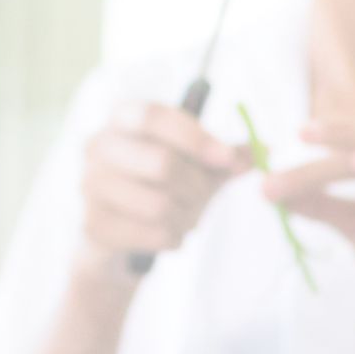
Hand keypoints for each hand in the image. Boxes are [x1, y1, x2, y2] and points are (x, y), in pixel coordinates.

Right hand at [78, 101, 256, 274]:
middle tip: (203, 194)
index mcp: (123, 120)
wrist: (125, 236)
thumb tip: (265, 148)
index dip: (194, 137)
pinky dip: (174, 237)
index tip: (227, 158)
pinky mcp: (93, 224)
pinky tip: (168, 233)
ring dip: (187, 215)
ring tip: (184, 213)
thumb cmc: (165, 187)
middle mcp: (98, 147)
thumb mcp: (201, 166)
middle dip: (197, 186)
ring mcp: (89, 185)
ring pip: (159, 204)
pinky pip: (154, 234)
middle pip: (161, 163)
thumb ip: (229, 156)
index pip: (153, 115)